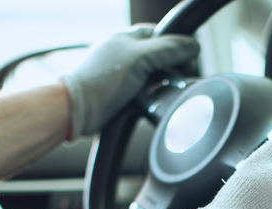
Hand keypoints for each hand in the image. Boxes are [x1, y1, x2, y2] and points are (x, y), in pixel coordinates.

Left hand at [60, 25, 198, 139]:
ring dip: (164, 84)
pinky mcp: (121, 94)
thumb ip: (169, 49)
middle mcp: (125, 53)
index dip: (178, 45)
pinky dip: (153, 97)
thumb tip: (193, 46)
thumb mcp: (141, 58)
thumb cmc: (101, 81)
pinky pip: (145, 93)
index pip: (162, 34)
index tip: (189, 60)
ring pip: (154, 75)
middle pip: (160, 56)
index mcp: (127, 37)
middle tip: (181, 78)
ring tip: (167, 92)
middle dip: (173, 67)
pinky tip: (154, 102)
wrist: (77, 110)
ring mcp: (122, 74)